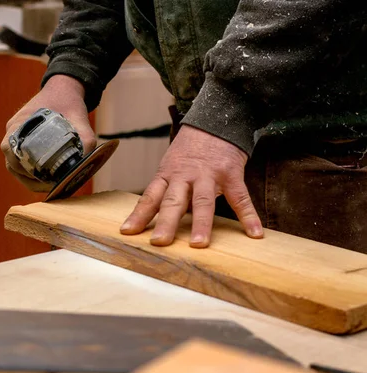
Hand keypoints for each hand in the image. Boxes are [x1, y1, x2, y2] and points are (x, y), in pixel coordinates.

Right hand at [1, 75, 96, 191]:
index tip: (45, 181)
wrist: (64, 88)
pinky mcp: (21, 140)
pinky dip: (30, 172)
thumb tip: (86, 163)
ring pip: (14, 165)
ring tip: (48, 186)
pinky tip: (45, 180)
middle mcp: (13, 130)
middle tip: (50, 187)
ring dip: (28, 178)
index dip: (26, 172)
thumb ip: (86, 140)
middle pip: (12, 163)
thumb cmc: (69, 102)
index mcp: (20, 123)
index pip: (12, 153)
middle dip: (29, 179)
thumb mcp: (80, 119)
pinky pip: (20, 160)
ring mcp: (15, 135)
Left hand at [120, 125, 263, 247]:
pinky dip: (248, 216)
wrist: (215, 119)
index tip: (127, 232)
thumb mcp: (171, 165)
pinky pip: (240, 198)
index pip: (149, 197)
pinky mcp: (230, 174)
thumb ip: (166, 189)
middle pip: (173, 202)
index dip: (139, 215)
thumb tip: (155, 217)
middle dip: (165, 223)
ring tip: (198, 244)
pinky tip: (254, 233)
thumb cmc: (190, 148)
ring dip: (201, 224)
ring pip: (203, 202)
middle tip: (159, 242)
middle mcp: (184, 176)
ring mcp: (208, 175)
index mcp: (167, 175)